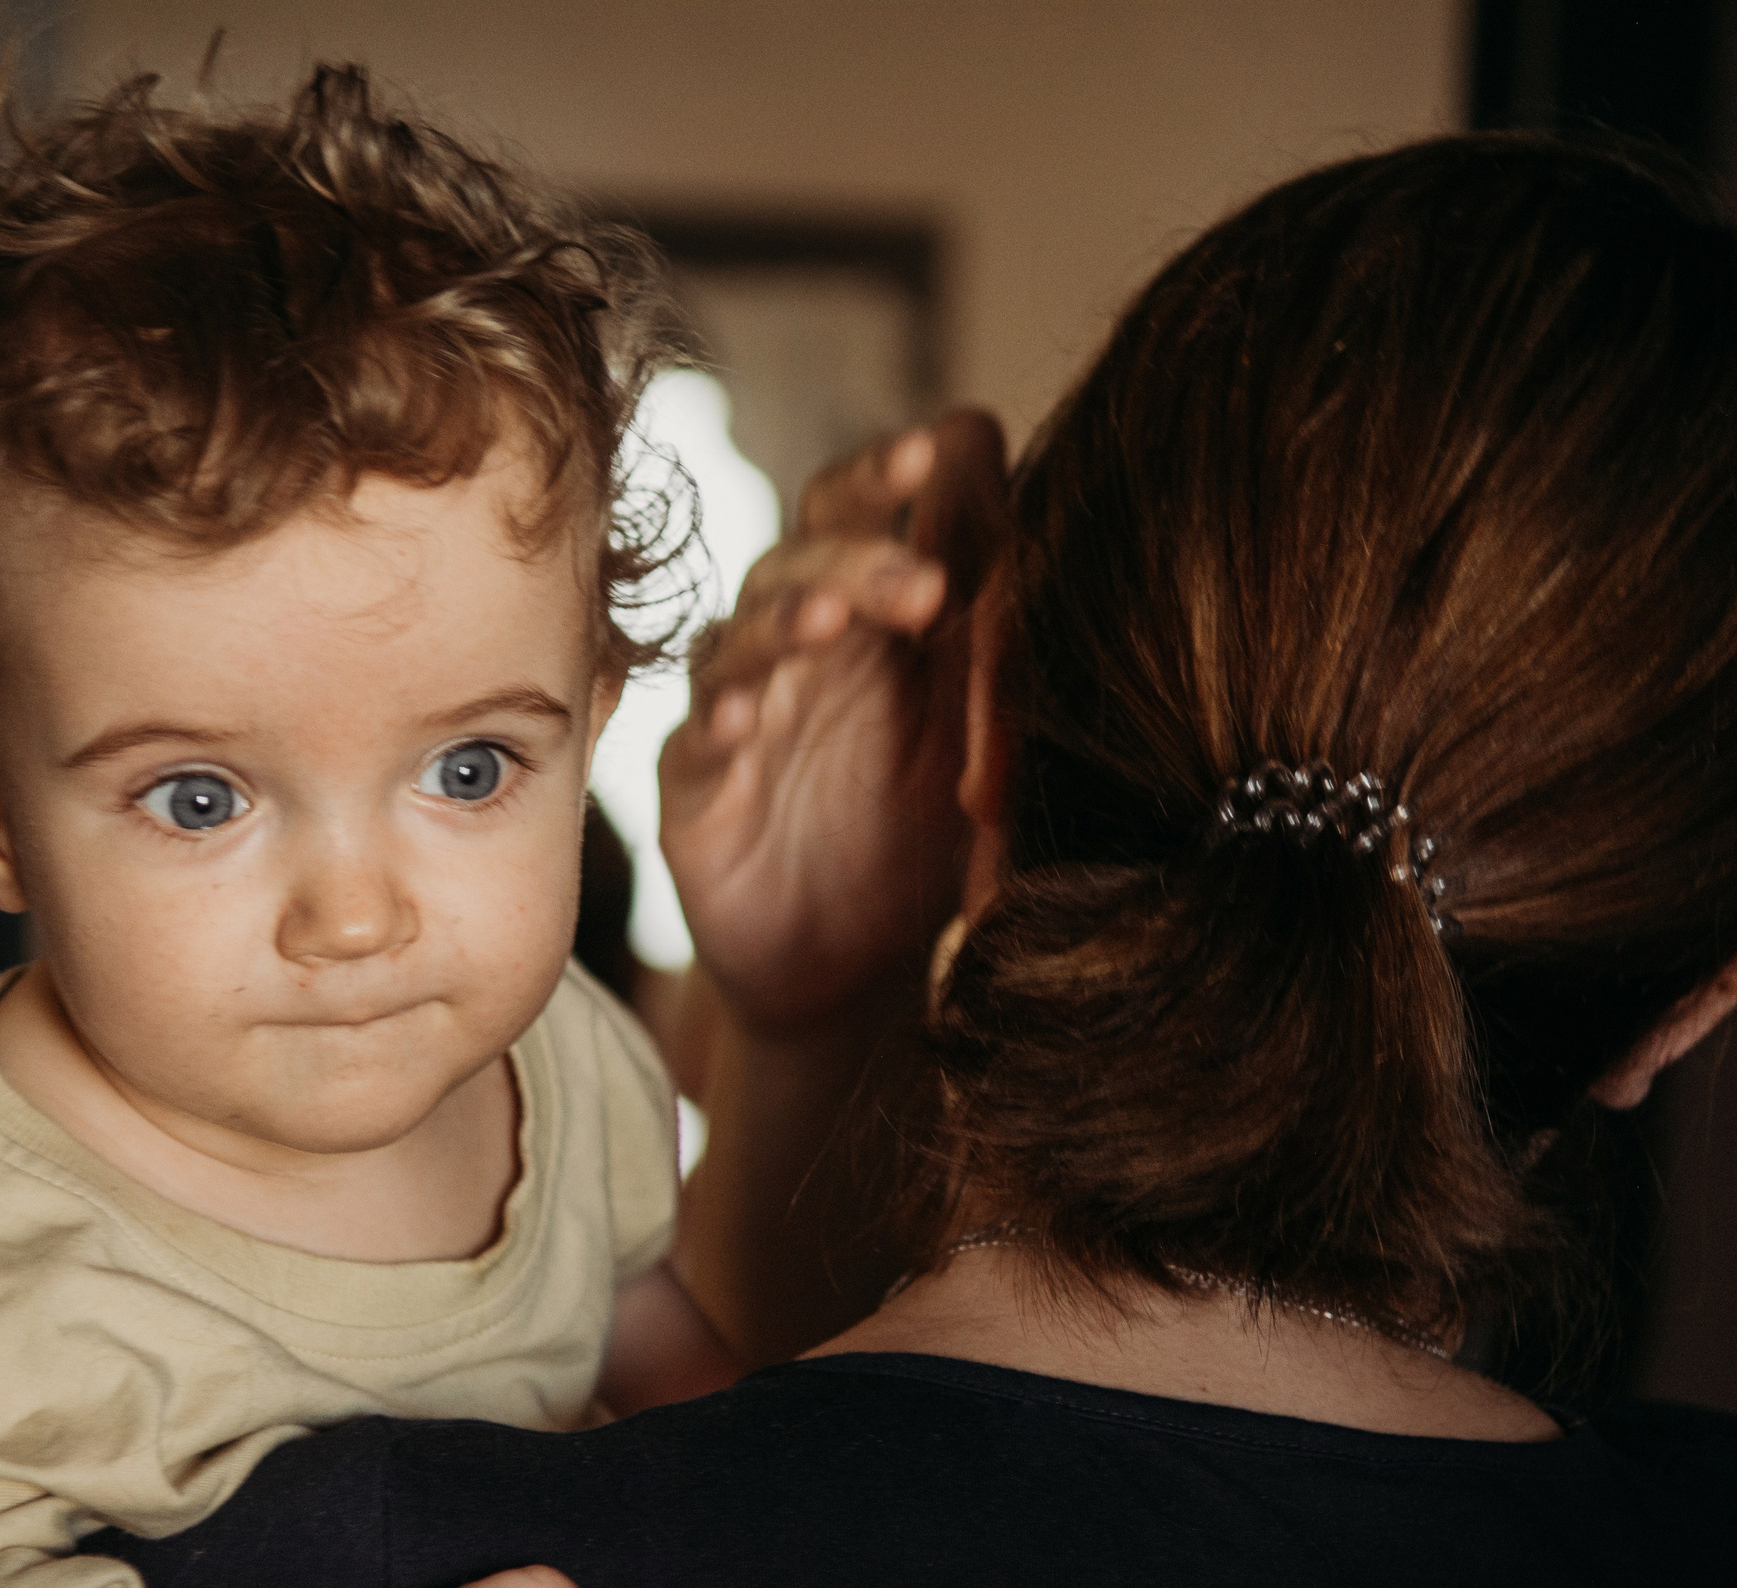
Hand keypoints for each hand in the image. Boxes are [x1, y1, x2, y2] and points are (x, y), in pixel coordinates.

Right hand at [659, 410, 1008, 1033]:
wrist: (866, 986)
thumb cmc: (939, 852)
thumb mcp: (999, 754)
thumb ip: (1012, 668)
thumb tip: (1040, 575)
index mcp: (894, 613)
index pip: (885, 500)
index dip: (903, 469)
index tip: (938, 452)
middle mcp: (813, 643)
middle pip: (808, 542)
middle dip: (858, 549)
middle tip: (922, 587)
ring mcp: (748, 710)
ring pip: (744, 629)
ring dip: (785, 618)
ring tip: (826, 625)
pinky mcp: (698, 790)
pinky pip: (696, 738)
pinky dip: (719, 720)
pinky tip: (744, 721)